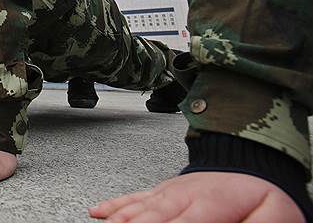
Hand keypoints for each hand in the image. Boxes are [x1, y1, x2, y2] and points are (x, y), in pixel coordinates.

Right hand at [89, 172, 304, 221]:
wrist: (252, 157)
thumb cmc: (264, 192)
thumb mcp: (277, 214)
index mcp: (211, 204)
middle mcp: (184, 196)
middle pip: (152, 218)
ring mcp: (169, 192)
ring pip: (138, 208)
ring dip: (119, 218)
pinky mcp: (162, 191)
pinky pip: (134, 197)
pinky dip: (114, 205)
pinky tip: (98, 212)